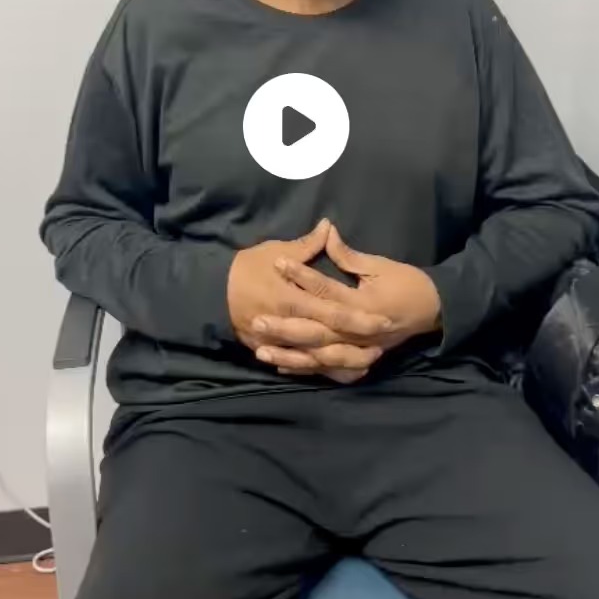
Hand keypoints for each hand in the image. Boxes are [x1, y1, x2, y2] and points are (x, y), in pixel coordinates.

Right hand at [227, 219, 386, 380]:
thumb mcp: (275, 250)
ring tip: (370, 361)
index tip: (385, 320)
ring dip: (344, 362)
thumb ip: (306, 245)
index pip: (334, 312)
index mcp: (293, 299)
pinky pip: (302, 368)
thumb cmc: (247, 268)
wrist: (212, 291)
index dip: (361, 318)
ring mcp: (280, 343)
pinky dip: (322, 371)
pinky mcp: (274, 352)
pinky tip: (341, 372)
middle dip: (358, 345)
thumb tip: (328, 226)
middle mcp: (289, 325)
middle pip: (330, 340)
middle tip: (385, 347)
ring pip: (318, 359)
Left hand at [268, 224, 441, 373]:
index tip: (277, 264)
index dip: (301, 276)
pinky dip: (306, 369)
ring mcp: (359, 350)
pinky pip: (328, 370)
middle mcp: (359, 331)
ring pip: (319, 357)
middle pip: (317, 331)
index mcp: (363, 304)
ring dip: (290, 355)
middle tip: (256, 320)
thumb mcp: (379, 265)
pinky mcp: (358, 360)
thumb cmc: (406, 283)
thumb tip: (326, 231)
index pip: (326, 290)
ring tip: (261, 352)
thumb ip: (348, 255)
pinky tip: (281, 367)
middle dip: (285, 328)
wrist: (433, 310)